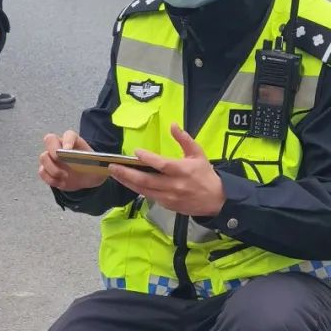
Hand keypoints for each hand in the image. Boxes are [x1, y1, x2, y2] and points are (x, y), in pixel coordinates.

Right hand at [38, 130, 105, 191]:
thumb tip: (108, 164)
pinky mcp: (47, 170)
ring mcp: (52, 158)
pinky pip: (42, 172)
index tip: (68, 150)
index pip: (68, 135)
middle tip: (60, 159)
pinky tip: (60, 182)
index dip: (67, 140)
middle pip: (49, 139)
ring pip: (43, 157)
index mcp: (74, 141)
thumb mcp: (101, 164)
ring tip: (64, 176)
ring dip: (52, 168)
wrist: (88, 178)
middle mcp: (60, 146)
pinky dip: (50, 178)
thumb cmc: (94, 167)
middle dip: (52, 149)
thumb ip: (103, 163)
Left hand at [109, 124, 226, 216]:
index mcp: (182, 170)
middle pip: (146, 180)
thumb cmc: (205, 174)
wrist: (217, 200)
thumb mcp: (198, 153)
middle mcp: (174, 185)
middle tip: (113, 167)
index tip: (135, 152)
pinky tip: (128, 183)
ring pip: (144, 190)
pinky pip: (149, 197)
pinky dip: (138, 190)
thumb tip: (173, 125)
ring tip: (115, 174)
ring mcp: (169, 197)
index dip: (147, 158)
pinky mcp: (167, 206)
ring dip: (128, 182)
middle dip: (127, 173)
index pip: (161, 164)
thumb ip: (184, 139)